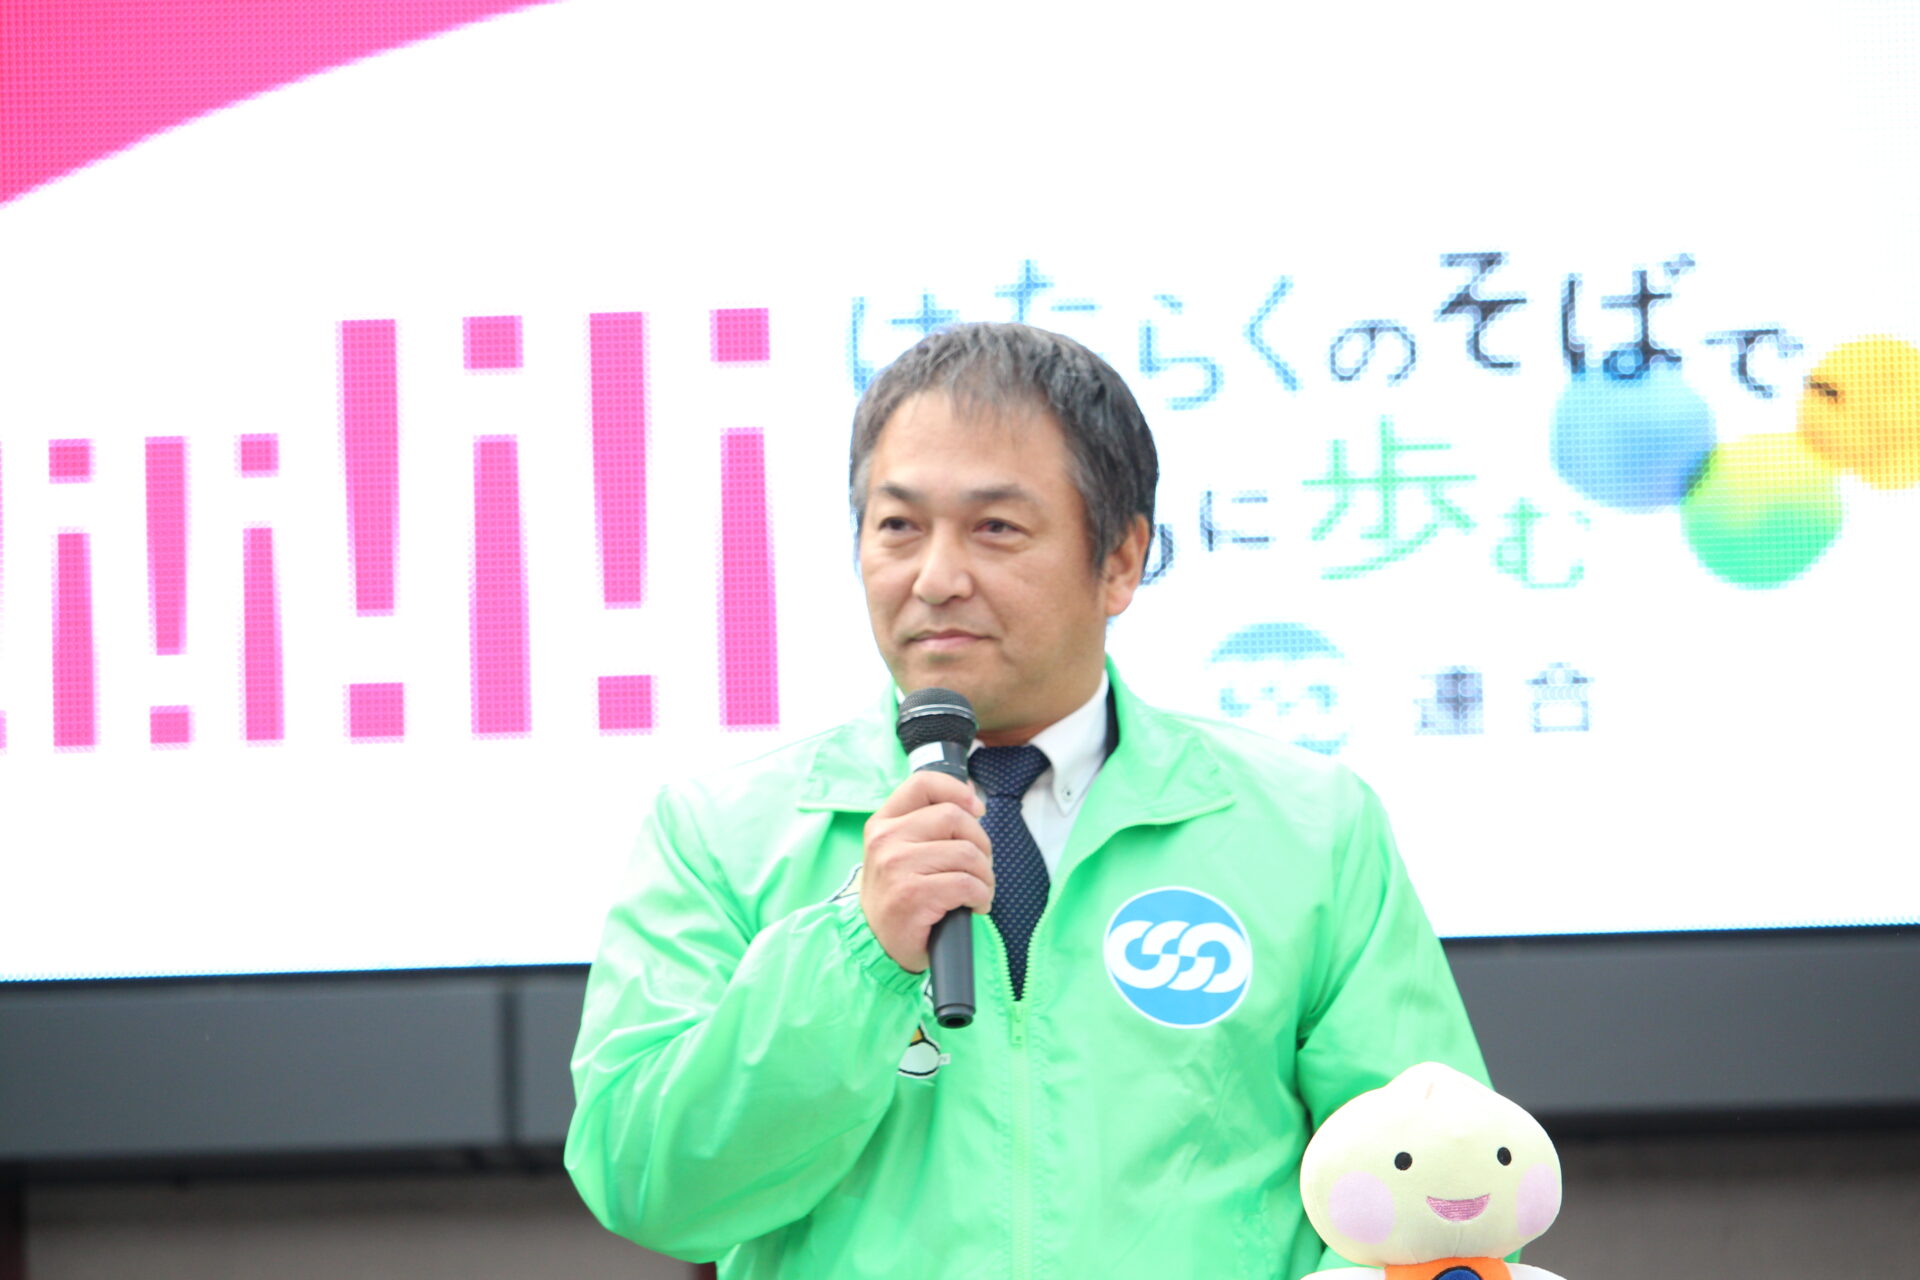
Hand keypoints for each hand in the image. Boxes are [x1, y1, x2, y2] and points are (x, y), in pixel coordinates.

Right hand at [861, 770, 992, 972]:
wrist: (877, 944)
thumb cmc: (898, 896)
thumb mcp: (901, 851)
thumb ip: (927, 823)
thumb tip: (970, 794)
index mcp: (883, 822)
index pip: (923, 784)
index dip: (957, 791)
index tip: (977, 810)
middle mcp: (886, 839)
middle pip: (954, 818)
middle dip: (981, 844)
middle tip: (979, 868)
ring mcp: (897, 867)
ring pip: (966, 853)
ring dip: (985, 875)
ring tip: (978, 891)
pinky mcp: (912, 895)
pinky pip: (967, 884)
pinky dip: (981, 896)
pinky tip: (974, 905)